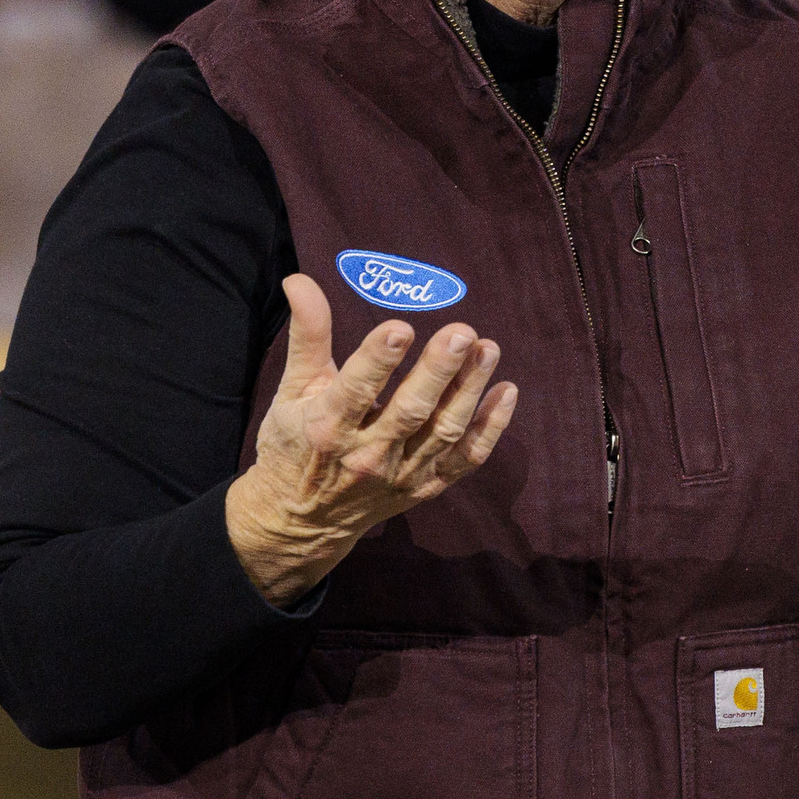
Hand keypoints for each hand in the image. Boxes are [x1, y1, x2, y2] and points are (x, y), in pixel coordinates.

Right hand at [225, 273, 518, 604]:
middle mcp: (367, 456)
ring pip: (443, 433)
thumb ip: (307, 336)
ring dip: (470, 391)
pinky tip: (507, 391)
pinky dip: (490, 429)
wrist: (302, 519)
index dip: (378, 360)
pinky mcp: (426, 487)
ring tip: (488, 349)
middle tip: (462, 332)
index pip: (356, 390)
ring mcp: (401, 475)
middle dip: (439, 372)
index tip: (400, 326)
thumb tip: (299, 279)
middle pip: (410, 411)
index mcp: (328, 427)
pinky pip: (466, 459)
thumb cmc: (295, 443)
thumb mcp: (291, 390)